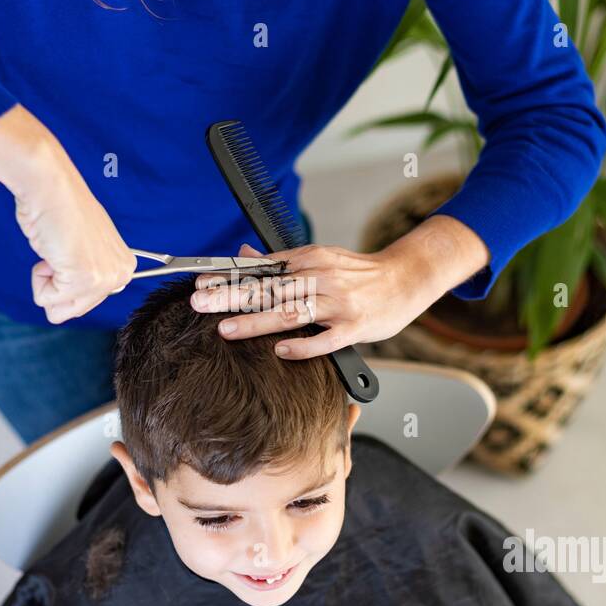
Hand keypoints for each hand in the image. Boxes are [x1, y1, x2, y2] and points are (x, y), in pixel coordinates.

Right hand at [13, 148, 136, 323]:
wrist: (50, 187)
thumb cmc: (59, 210)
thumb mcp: (83, 247)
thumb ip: (86, 273)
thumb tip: (68, 304)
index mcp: (123, 266)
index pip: (88, 301)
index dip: (66, 280)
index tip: (69, 250)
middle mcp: (120, 274)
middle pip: (74, 311)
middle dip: (56, 285)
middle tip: (60, 251)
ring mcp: (104, 279)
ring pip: (59, 311)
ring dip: (47, 283)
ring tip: (56, 251)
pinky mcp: (84, 280)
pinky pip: (46, 300)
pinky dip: (38, 278)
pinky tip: (51, 250)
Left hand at [189, 218, 489, 358]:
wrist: (407, 279)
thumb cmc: (359, 273)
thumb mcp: (320, 258)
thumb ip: (282, 261)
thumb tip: (244, 255)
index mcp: (310, 259)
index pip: (261, 269)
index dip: (229, 276)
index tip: (201, 282)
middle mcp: (321, 278)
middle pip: (268, 289)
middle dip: (230, 296)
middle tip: (199, 303)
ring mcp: (338, 304)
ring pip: (291, 312)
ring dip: (255, 321)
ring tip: (226, 329)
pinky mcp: (355, 327)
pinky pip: (325, 339)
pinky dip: (302, 345)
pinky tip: (280, 350)